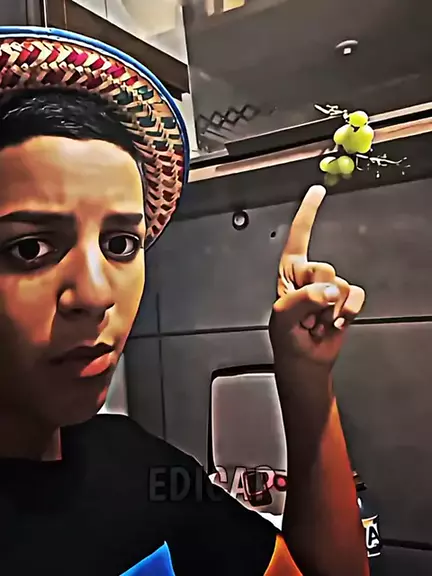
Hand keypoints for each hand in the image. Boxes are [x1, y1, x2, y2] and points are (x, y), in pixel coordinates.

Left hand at [269, 185, 364, 368]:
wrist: (306, 360)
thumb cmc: (287, 337)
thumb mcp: (283, 317)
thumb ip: (301, 299)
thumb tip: (328, 290)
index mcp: (289, 272)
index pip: (298, 236)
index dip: (307, 213)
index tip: (317, 191)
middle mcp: (309, 275)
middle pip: (324, 268)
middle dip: (316, 295)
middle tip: (307, 315)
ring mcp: (329, 288)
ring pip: (340, 285)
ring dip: (330, 310)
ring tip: (317, 321)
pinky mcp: (345, 300)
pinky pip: (355, 295)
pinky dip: (348, 313)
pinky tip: (335, 322)